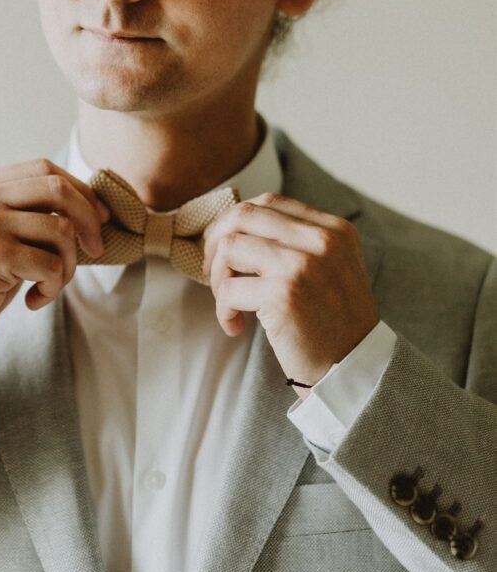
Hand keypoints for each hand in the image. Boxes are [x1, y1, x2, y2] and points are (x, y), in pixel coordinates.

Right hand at [0, 159, 108, 350]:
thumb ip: (30, 211)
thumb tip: (93, 205)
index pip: (44, 168)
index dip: (80, 190)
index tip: (99, 216)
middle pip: (58, 189)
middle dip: (89, 220)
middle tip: (96, 249)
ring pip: (62, 231)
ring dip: (69, 265)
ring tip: (51, 284)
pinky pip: (51, 266)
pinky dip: (53, 288)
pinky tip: (33, 300)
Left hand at [202, 192, 378, 391]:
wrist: (356, 369)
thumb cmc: (334, 324)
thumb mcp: (331, 268)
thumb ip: (297, 242)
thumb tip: (234, 226)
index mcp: (334, 230)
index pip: (270, 202)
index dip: (237, 221)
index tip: (226, 248)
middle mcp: (321, 241)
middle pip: (244, 215)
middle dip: (217, 242)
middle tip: (214, 272)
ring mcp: (302, 266)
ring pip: (229, 246)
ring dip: (218, 278)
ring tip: (229, 303)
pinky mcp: (283, 296)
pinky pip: (229, 290)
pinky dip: (223, 310)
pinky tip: (236, 326)